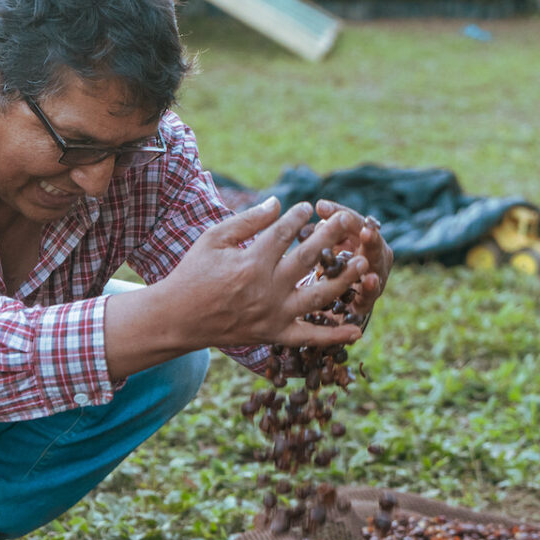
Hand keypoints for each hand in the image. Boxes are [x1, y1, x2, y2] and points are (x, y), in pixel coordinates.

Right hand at [154, 197, 372, 350]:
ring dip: (343, 279)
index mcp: (251, 262)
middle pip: (308, 258)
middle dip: (330, 237)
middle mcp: (267, 288)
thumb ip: (247, 221)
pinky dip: (333, 336)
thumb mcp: (213, 239)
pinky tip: (357, 330)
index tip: (309, 208)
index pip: (284, 233)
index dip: (299, 217)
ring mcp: (273, 314)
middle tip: (346, 220)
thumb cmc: (193, 273)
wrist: (177, 318)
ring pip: (318, 295)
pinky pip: (309, 337)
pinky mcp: (274, 334)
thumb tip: (278, 202)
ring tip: (363, 263)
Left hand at [304, 199, 392, 323]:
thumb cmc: (331, 272)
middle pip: (369, 237)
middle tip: (357, 214)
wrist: (333, 308)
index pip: (353, 221)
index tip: (320, 206)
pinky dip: (372, 286)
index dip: (338, 212)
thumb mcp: (324, 250)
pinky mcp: (368, 302)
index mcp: (362, 239)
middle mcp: (374, 255)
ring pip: (375, 259)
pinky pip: (371, 293)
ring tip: (367, 234)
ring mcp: (376, 278)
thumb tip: (319, 212)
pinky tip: (370, 279)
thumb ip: (322, 234)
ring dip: (372, 246)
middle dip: (361, 224)